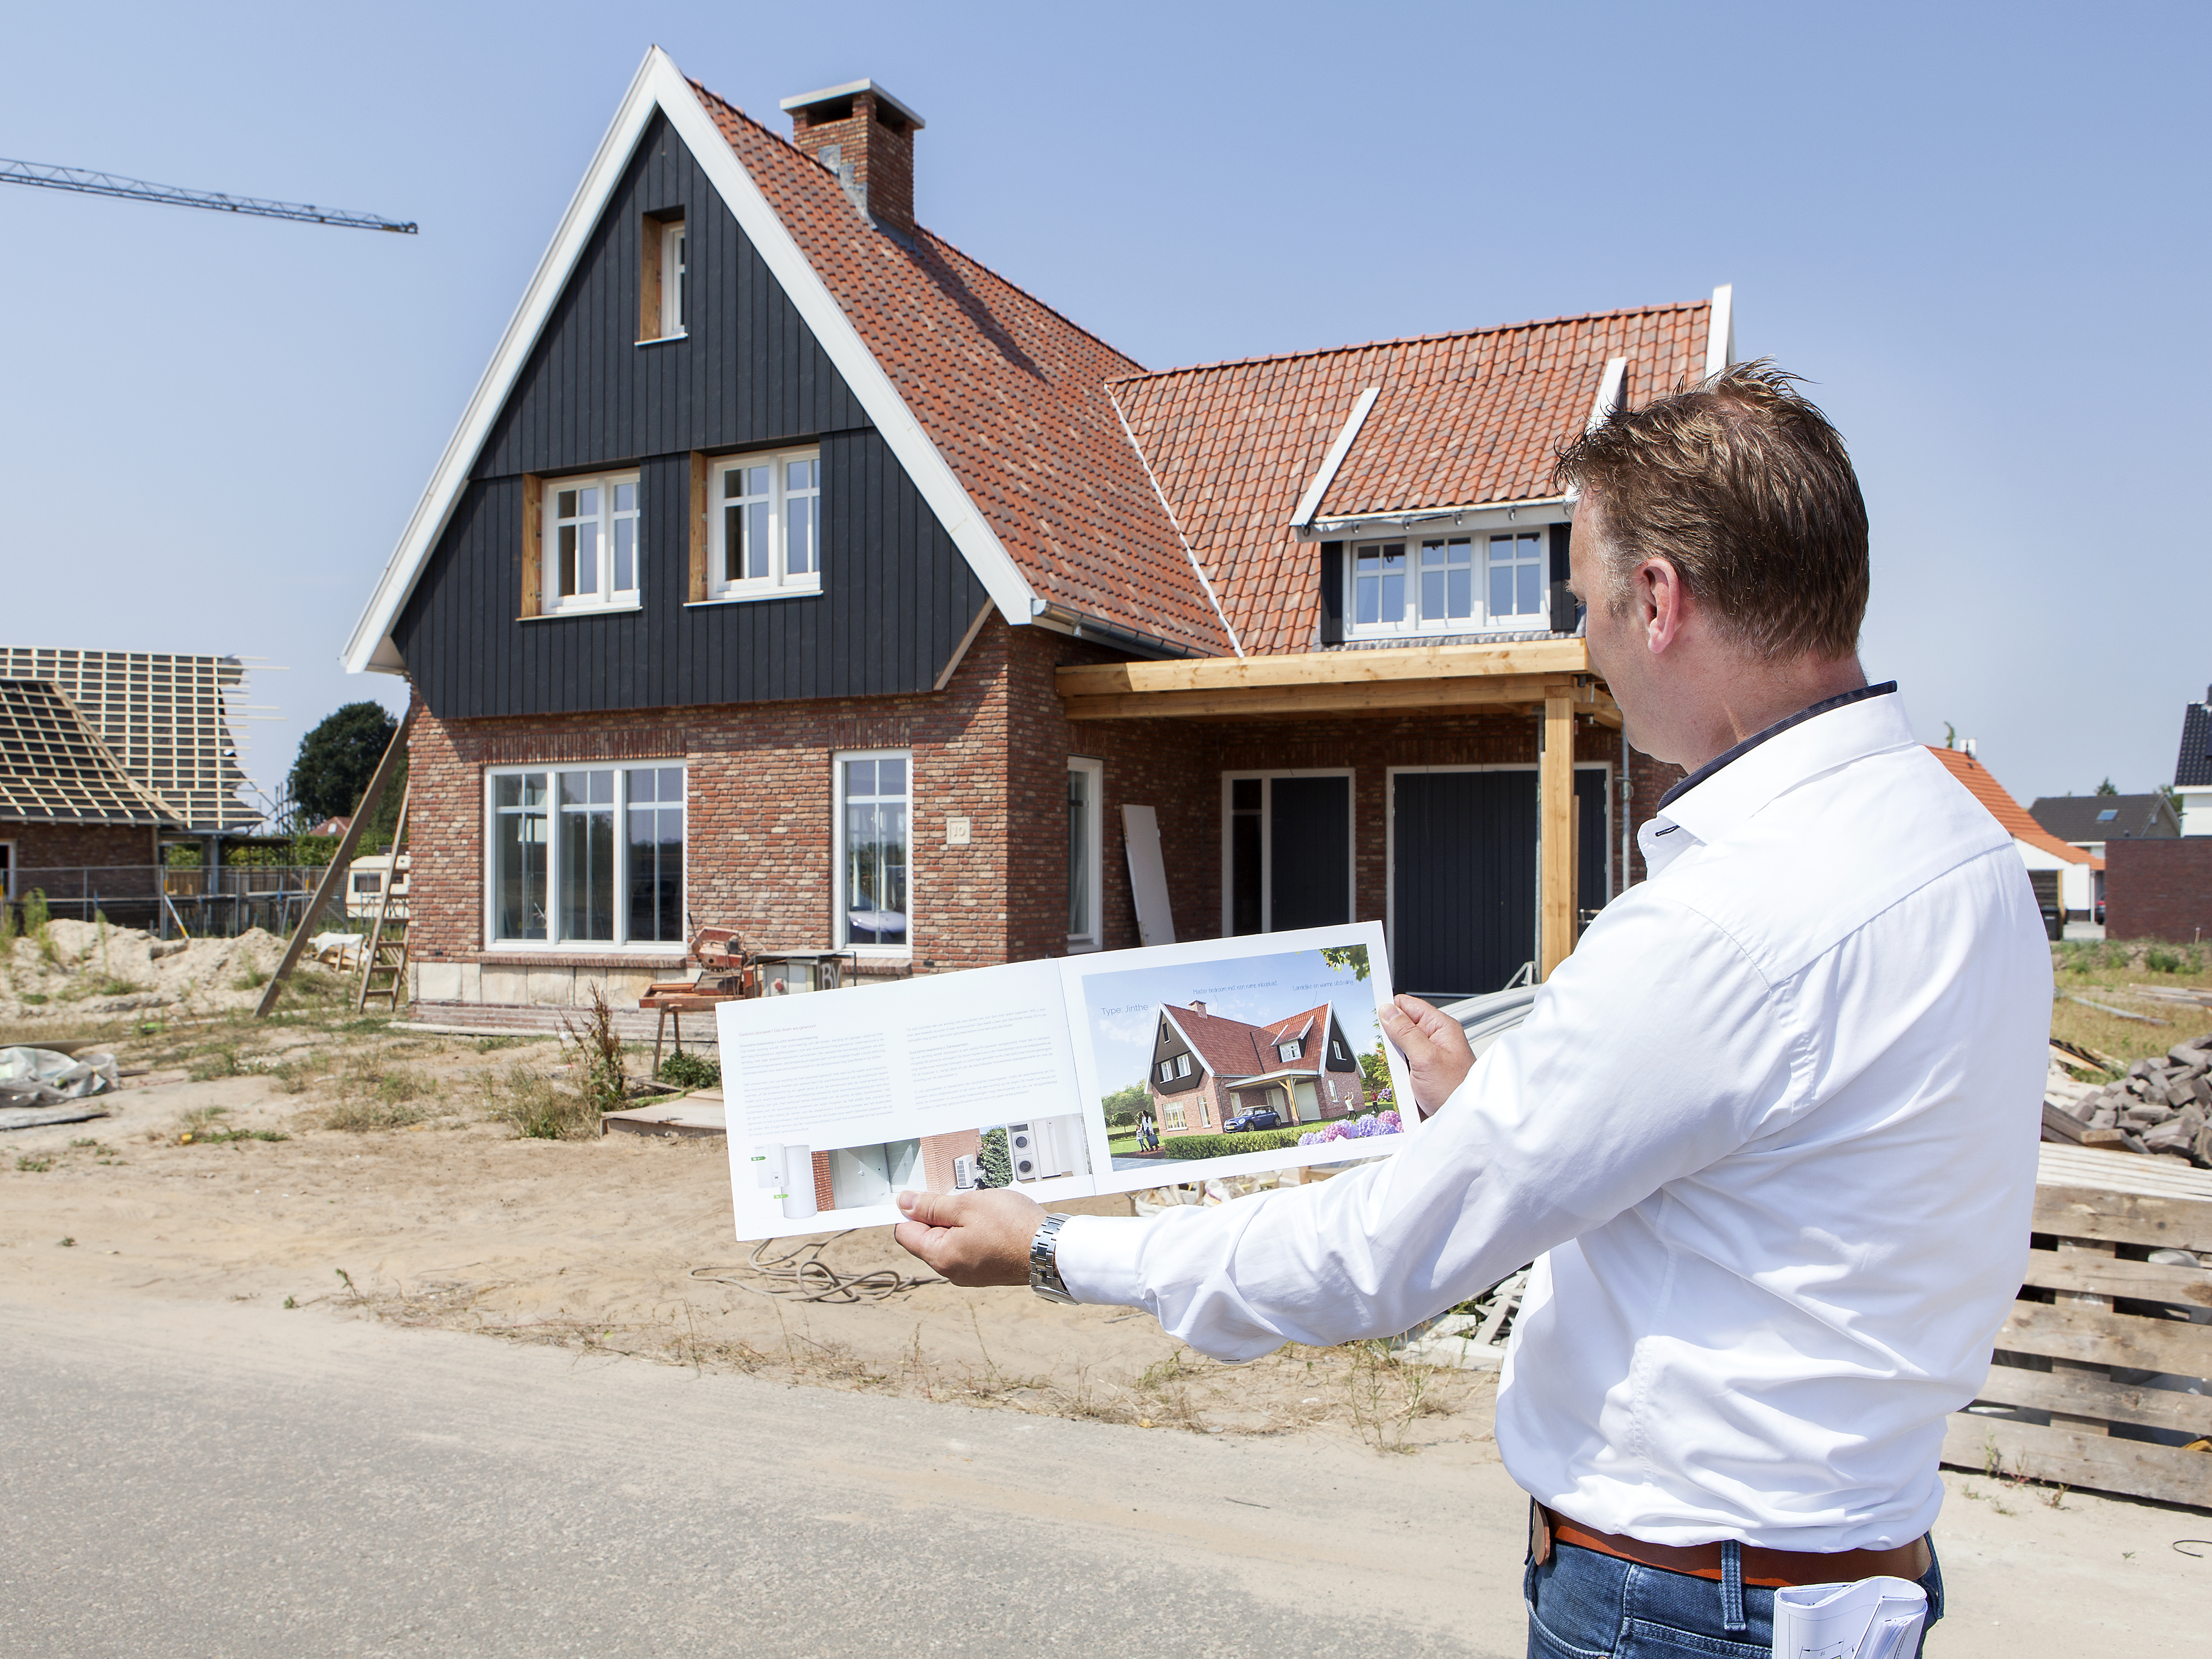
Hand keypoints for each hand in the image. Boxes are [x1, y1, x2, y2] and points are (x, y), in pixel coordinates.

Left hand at [894, 1188, 1045, 1285]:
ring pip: (949, 1240)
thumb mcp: (967, 1205)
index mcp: (940, 1257)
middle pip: (927, 1237)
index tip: (923, 1194)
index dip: (910, 1209)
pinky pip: (967, 1247)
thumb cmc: (1012, 1226)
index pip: (905, 1232)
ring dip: (958, 1221)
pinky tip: (990, 1221)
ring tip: (980, 1209)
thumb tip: (903, 1203)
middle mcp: (951, 1271)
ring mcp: (969, 1273)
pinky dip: (972, 1231)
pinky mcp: (985, 1270)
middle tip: (960, 1198)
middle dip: (937, 1214)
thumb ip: (931, 1205)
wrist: (1051, 1250)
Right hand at [1378, 993, 1474, 1118]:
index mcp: (1440, 1028)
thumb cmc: (1456, 1091)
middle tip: (1386, 1051)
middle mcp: (1434, 1041)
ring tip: (1394, 1071)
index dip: (1390, 1008)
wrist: (1462, 1123)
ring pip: (1397, 1049)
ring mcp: (1426, 1059)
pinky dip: (1392, 1072)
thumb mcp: (1427, 1058)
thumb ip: (1406, 1032)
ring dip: (1389, 1059)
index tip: (1372, 1014)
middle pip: (1400, 1028)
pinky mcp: (1420, 1076)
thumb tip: (1388, 1011)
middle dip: (1388, 1038)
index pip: (1408, 1006)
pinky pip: (1399, 1067)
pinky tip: (1392, 1080)